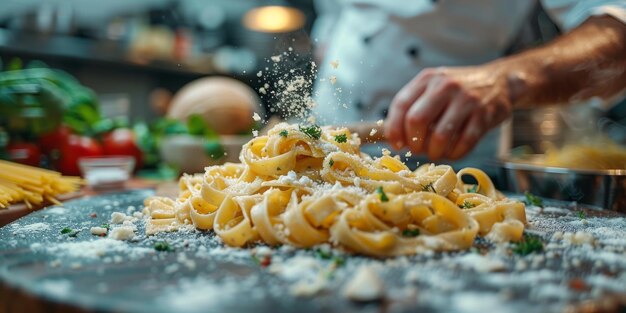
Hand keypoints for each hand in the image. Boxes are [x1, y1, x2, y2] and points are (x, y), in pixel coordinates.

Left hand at [384, 66, 512, 159]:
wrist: (500, 81)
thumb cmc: (458, 91)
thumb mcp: (434, 88)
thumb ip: (414, 106)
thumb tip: (393, 138)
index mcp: (427, 79)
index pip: (401, 105)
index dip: (394, 129)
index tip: (397, 144)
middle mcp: (445, 85)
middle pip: (417, 120)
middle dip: (414, 142)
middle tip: (417, 150)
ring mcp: (467, 99)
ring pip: (440, 135)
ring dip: (434, 152)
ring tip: (435, 154)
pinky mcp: (484, 114)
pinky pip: (464, 142)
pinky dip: (455, 154)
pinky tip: (452, 153)